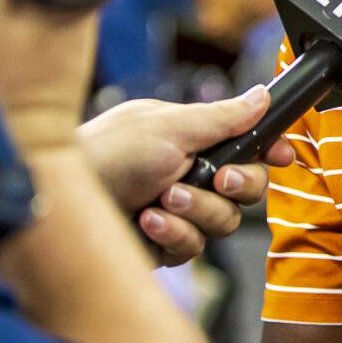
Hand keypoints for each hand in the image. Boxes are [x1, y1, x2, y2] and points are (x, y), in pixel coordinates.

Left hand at [78, 86, 297, 266]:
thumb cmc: (107, 152)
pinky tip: (149, 221)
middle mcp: (189, 175)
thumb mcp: (170, 127)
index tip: (282, 155)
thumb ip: (222, 117)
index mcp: (193, 140)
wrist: (60, 201)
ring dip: (197, 210)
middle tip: (218, 179)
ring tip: (163, 199)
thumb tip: (262, 95)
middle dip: (237, 184)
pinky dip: (175, 233)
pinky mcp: (165, 245)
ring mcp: (178, 213)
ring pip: (225, 222)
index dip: (269, 151)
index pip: (247, 146)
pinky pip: (194, 247)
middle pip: (248, 189)